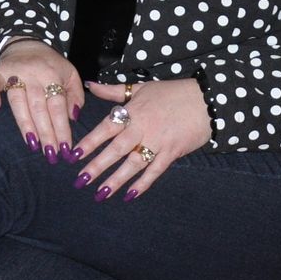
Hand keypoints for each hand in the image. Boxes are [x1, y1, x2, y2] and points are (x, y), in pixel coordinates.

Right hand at [0, 39, 84, 163]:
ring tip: (32, 143)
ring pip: (18, 101)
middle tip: (50, 154)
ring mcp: (14, 72)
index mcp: (53, 74)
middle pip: (39, 107)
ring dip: (25, 123)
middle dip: (46, 132)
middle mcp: (33, 74)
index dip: (62, 127)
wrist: (27, 42)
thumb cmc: (51, 64)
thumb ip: (76, 95)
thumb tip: (73, 118)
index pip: (58, 105)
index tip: (65, 148)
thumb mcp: (70, 74)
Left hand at [71, 78, 210, 201]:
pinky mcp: (172, 153)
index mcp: (132, 111)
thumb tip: (89, 85)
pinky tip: (130, 195)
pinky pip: (155, 171)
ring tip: (100, 194)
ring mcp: (158, 142)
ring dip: (116, 180)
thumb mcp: (140, 88)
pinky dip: (143, 183)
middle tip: (80, 180)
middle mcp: (143, 128)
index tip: (73, 155)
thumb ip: (113, 91)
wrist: (208, 101)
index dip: (89, 142)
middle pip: (116, 150)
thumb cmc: (171, 93)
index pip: (106, 128)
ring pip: (133, 164)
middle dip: (97, 166)